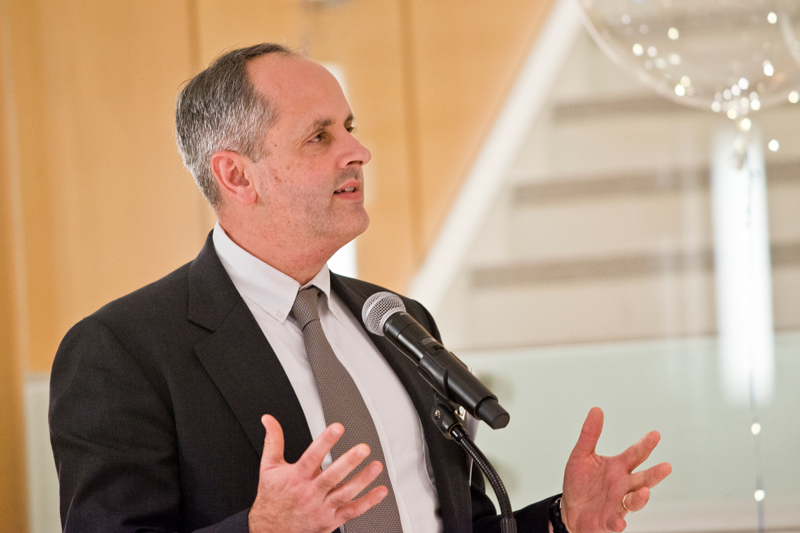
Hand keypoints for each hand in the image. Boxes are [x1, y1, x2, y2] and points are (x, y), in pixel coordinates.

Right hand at [248, 415, 387, 532]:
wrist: (270, 530)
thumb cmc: (272, 498)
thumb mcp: (269, 467)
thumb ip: (273, 441)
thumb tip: (269, 420)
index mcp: (297, 477)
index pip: (312, 457)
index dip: (325, 441)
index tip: (337, 428)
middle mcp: (310, 492)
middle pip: (332, 476)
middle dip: (349, 462)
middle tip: (363, 449)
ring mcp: (322, 507)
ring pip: (345, 493)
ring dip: (363, 480)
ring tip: (376, 466)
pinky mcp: (331, 520)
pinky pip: (352, 511)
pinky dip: (368, 502)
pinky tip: (380, 491)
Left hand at [561, 407, 671, 532]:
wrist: (570, 509)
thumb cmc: (580, 482)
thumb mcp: (581, 455)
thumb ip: (590, 434)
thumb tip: (596, 409)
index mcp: (618, 467)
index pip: (635, 454)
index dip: (645, 445)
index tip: (655, 434)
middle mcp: (623, 485)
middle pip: (643, 479)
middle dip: (655, 474)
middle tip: (666, 467)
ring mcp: (618, 504)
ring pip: (635, 502)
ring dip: (641, 498)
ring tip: (644, 492)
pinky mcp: (609, 521)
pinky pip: (616, 522)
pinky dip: (618, 523)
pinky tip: (620, 523)